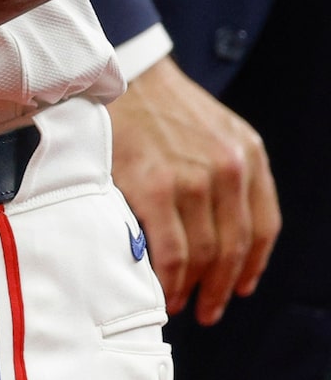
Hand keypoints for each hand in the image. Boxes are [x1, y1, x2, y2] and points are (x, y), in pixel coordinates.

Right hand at [111, 55, 280, 322]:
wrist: (116, 70)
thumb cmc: (158, 102)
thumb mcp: (215, 127)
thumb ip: (228, 170)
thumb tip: (223, 229)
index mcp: (248, 154)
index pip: (263, 227)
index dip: (252, 266)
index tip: (239, 288)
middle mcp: (227, 169)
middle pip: (233, 247)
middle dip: (221, 287)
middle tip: (208, 309)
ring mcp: (191, 179)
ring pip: (203, 256)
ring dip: (193, 288)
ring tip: (178, 303)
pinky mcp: (152, 186)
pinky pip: (169, 251)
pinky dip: (167, 279)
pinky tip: (161, 289)